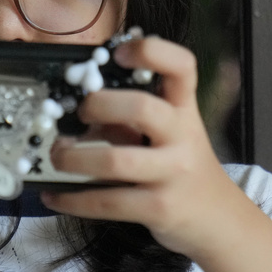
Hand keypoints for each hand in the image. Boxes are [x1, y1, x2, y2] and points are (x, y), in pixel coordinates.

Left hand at [41, 36, 246, 257]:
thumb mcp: (169, 132)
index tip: (118, 53)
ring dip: (73, 158)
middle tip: (78, 113)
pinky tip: (53, 195)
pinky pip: (106, 203)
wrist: (218, 219)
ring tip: (56, 156)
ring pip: (115, 161)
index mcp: (184, 109)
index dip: (152, 52)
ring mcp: (172, 174)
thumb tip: (79, 101)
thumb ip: (134, 114)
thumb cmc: (180, 165)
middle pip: (142, 108)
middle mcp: (182, 137)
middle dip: (98, 105)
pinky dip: (71, 199)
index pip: (182, 67)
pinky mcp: (158, 209)